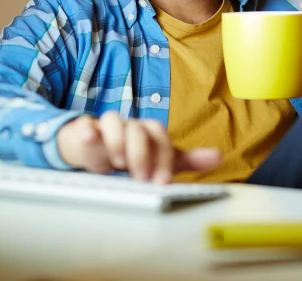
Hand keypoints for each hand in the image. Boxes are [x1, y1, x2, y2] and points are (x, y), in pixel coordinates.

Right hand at [55, 111, 220, 183]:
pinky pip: (84, 124)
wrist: (94, 150)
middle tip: (140, 177)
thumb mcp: (159, 160)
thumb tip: (218, 156)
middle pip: (139, 129)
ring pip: (113, 120)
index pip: (161, 138)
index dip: (163, 158)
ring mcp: (106, 127)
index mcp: (149, 132)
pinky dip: (87, 130)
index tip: (161, 182)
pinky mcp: (85, 131)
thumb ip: (186, 159)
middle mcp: (130, 126)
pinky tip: (89, 137)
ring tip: (117, 164)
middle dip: (142, 153)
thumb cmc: (129, 155)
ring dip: (117, 141)